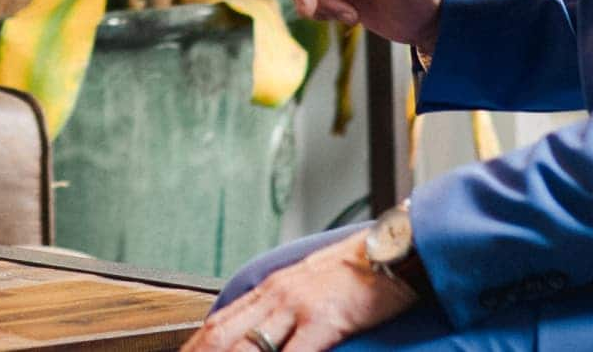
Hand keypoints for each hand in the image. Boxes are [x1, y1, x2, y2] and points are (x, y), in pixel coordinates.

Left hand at [182, 230, 417, 351]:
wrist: (396, 249)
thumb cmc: (359, 271)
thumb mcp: (310, 286)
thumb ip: (283, 309)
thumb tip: (262, 334)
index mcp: (271, 289)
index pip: (218, 323)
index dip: (196, 347)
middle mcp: (275, 296)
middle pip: (221, 336)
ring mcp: (296, 307)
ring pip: (247, 347)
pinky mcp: (322, 320)